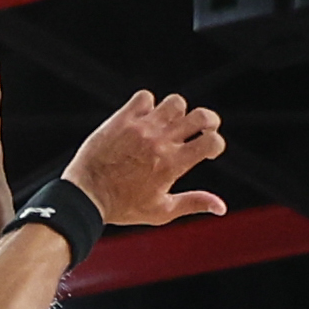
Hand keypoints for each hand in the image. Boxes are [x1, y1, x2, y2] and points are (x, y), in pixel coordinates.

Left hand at [61, 91, 226, 226]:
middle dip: (209, 120)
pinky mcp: (123, 119)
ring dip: (178, 112)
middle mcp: (160, 142)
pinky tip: (144, 119)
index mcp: (173, 164)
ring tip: (170, 124)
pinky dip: (148, 105)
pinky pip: (145, 97)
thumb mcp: (162, 212)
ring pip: (175, 102)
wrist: (86, 196)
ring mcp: (141, 128)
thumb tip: (222, 207)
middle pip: (201, 115)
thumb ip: (193, 204)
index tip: (208, 150)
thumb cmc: (124, 207)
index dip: (217, 144)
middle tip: (203, 128)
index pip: (212, 141)